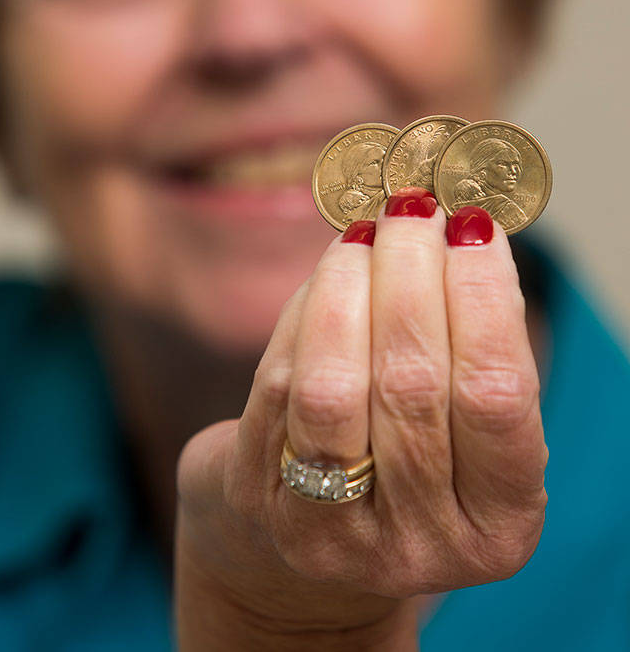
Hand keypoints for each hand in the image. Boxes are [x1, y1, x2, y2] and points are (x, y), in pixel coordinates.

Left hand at [176, 190, 547, 647]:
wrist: (312, 548)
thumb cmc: (408, 462)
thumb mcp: (461, 426)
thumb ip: (470, 347)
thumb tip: (462, 234)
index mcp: (497, 525)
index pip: (496, 397)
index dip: (483, 299)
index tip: (473, 227)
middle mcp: (418, 542)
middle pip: (413, 383)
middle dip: (411, 274)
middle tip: (413, 208)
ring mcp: (331, 532)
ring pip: (333, 384)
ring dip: (349, 285)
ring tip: (365, 232)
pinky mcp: (260, 503)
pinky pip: (277, 383)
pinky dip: (304, 314)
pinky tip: (326, 279)